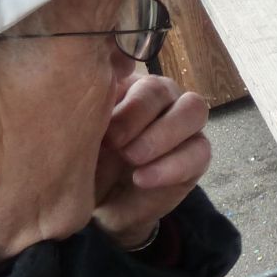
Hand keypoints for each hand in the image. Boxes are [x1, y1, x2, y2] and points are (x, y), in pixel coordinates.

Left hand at [94, 74, 210, 248]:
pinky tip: (142, 179)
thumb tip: (78, 89)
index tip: (97, 121)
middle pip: (162, 88)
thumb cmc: (86, 165)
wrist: (103, 207)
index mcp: (126, 86)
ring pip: (193, 109)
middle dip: (136, 114)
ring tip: (132, 159)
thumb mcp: (77, 140)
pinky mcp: (198, 153)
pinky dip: (171, 166)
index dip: (116, 93)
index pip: (132, 69)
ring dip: (162, 134)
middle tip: (112, 143)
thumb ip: (84, 116)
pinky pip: (200, 150)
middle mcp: (160, 98)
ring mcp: (184, 123)